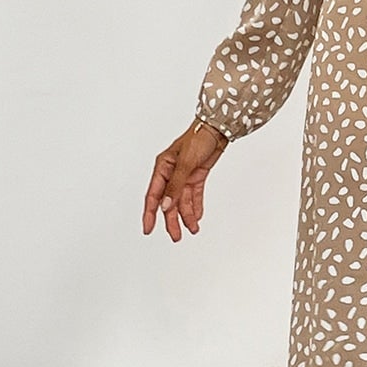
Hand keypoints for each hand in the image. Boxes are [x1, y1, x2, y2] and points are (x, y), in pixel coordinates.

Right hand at [142, 120, 228, 241]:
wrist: (218, 129)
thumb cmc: (198, 139)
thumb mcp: (185, 163)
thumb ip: (175, 186)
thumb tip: (166, 206)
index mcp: (162, 168)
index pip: (153, 196)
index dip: (150, 214)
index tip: (148, 229)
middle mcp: (171, 173)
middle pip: (168, 202)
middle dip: (172, 220)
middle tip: (176, 237)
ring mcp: (184, 176)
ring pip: (182, 201)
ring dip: (187, 216)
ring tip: (193, 229)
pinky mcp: (196, 176)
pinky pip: (194, 196)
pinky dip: (195, 206)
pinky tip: (197, 217)